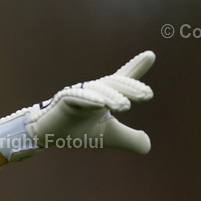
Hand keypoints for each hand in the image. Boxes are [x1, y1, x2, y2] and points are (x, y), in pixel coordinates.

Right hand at [0, 51, 155, 160]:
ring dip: (113, 97)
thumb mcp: (108, 136)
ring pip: (99, 90)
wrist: (49, 136)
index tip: (150, 54)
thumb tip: (147, 145)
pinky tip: (102, 104)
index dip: (137, 67)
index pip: (123, 80)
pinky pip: (79, 96)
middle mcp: (94, 90)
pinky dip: (91, 99)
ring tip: (125, 106)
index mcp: (105, 96)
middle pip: (115, 83)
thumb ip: (129, 138)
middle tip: (147, 95)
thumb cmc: (77, 132)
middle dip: (131, 87)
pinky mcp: (64, 99)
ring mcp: (79, 93)